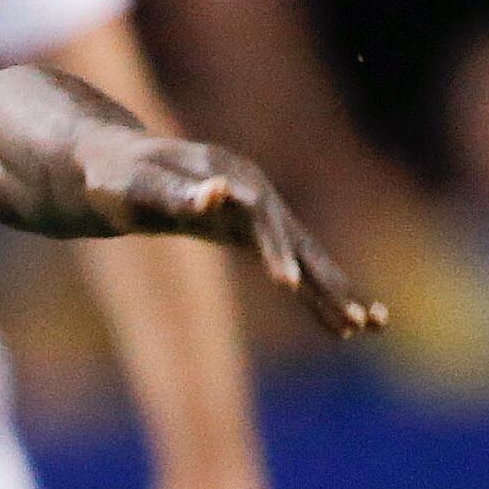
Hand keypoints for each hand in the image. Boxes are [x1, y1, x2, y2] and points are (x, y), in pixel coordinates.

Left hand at [113, 144, 387, 341]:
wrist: (116, 163)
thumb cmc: (116, 178)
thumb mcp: (134, 185)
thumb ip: (172, 192)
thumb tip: (214, 194)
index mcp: (228, 178)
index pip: (258, 218)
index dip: (274, 250)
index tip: (288, 285)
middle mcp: (254, 194)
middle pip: (298, 240)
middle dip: (325, 280)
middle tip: (354, 318)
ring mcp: (259, 214)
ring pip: (306, 256)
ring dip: (337, 291)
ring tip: (372, 325)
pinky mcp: (255, 234)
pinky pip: (294, 266)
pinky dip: (317, 294)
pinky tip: (344, 325)